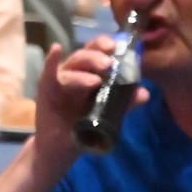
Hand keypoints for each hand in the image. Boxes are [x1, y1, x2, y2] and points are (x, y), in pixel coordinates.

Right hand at [34, 39, 149, 153]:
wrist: (62, 146)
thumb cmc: (85, 123)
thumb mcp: (108, 112)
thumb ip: (125, 102)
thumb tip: (145, 93)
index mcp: (89, 72)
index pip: (97, 52)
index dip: (105, 45)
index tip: (117, 45)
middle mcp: (74, 72)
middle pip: (84, 56)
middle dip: (96, 56)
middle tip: (109, 64)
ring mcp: (59, 80)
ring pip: (70, 68)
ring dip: (82, 71)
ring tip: (96, 81)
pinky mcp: (46, 91)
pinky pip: (49, 74)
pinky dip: (51, 62)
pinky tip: (56, 49)